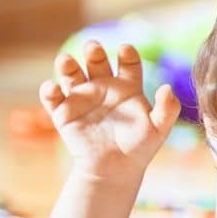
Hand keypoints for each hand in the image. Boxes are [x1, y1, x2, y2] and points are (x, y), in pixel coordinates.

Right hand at [41, 40, 178, 182]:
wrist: (116, 170)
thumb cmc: (140, 147)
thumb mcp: (159, 129)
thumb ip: (167, 109)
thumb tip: (167, 88)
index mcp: (127, 86)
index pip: (128, 63)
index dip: (127, 54)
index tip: (125, 50)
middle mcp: (103, 87)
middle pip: (96, 61)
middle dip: (94, 52)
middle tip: (93, 48)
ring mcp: (82, 97)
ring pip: (71, 74)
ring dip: (67, 65)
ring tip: (66, 61)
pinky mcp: (64, 112)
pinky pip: (53, 98)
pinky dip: (49, 90)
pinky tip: (52, 87)